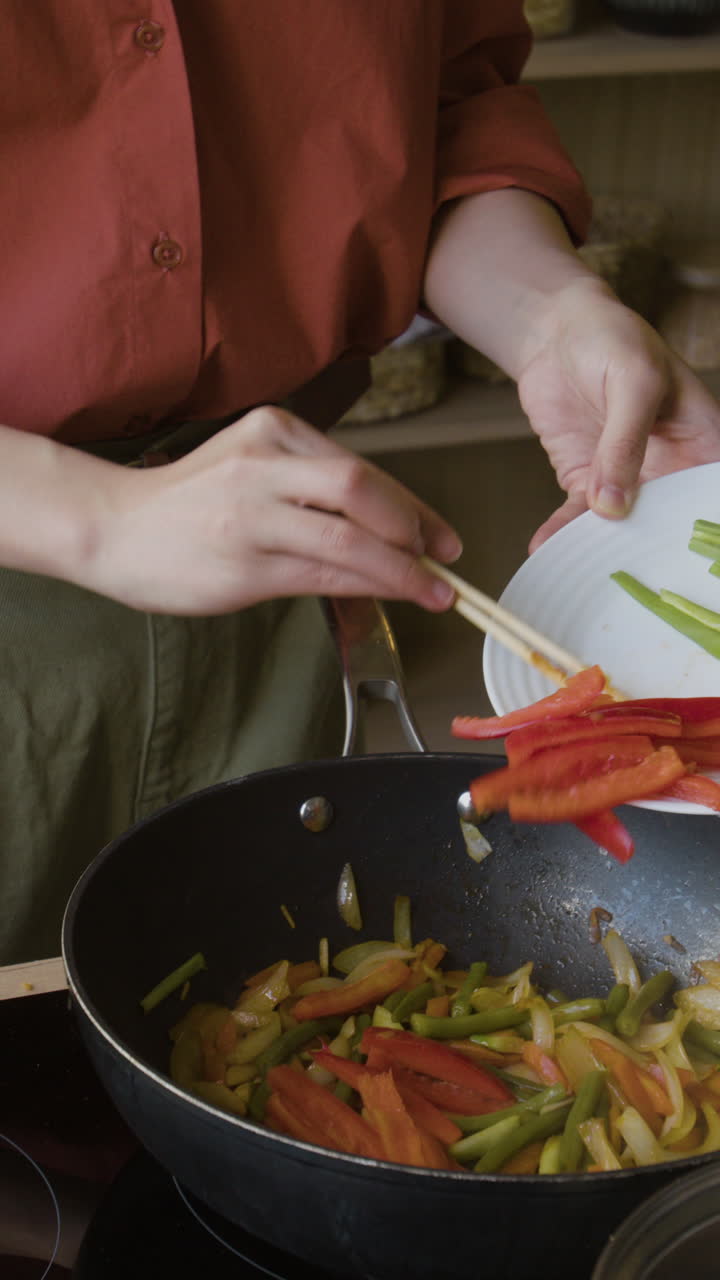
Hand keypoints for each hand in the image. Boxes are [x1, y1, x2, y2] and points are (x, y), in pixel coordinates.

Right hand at [82, 406, 461, 613]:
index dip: (411, 504)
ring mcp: (253, 513)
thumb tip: (385, 527)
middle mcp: (265, 463)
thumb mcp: (250, 469)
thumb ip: (310, 486)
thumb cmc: (185, 505)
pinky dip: (370, 585)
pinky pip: (323, 572)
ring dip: (404, 568)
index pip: (361, 467)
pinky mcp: (244, 562)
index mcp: (273, 431)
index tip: (440, 534)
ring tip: (436, 591)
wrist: (112, 528)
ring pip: (350, 537)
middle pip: (363, 488)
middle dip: (416, 527)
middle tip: (445, 558)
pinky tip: (396, 596)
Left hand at [517, 278, 719, 550]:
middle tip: (635, 585)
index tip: (689, 563)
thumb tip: (614, 506)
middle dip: (652, 555)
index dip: (705, 529)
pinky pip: (577, 516)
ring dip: (601, 550)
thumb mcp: (633, 383)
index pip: (709, 496)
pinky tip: (545, 548)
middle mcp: (670, 469)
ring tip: (584, 574)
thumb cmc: (613, 340)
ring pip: (622, 527)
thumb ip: (625, 443)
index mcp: (703, 443)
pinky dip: (561, 532)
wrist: (555, 332)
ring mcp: (627, 480)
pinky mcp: (586, 482)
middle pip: (669, 524)